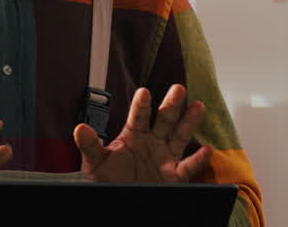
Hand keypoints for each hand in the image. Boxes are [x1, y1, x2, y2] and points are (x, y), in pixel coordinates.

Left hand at [74, 85, 212, 183]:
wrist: (120, 200)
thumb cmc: (109, 179)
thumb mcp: (95, 163)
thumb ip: (90, 146)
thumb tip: (80, 128)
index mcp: (133, 136)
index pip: (138, 117)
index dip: (141, 105)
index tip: (143, 92)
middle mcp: (152, 142)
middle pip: (163, 120)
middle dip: (171, 105)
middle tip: (178, 88)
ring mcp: (165, 158)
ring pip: (180, 137)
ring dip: (189, 122)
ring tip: (198, 105)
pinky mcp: (174, 177)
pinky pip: (188, 167)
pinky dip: (198, 160)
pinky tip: (207, 150)